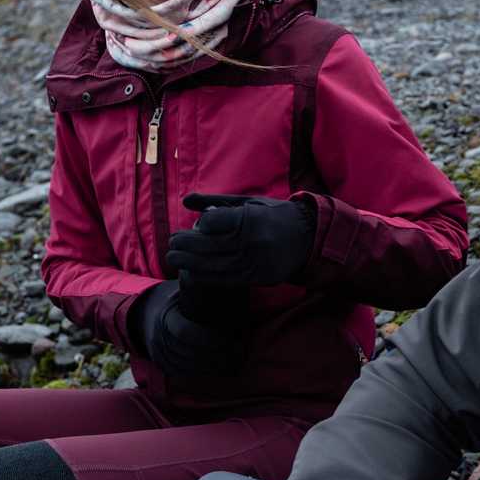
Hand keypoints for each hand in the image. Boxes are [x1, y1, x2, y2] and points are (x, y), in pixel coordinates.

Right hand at [128, 280, 244, 380]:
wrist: (143, 314)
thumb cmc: (170, 298)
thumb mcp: (180, 289)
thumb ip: (197, 289)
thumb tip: (225, 280)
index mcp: (165, 317)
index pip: (184, 332)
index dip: (206, 338)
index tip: (226, 337)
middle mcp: (159, 339)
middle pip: (191, 355)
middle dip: (219, 356)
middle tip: (240, 349)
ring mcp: (159, 355)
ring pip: (190, 369)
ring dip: (216, 367)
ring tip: (236, 358)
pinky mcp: (163, 366)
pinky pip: (185, 375)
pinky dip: (205, 375)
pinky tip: (222, 369)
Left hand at [167, 194, 316, 286]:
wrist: (306, 238)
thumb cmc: (274, 216)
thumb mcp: (248, 202)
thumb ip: (216, 202)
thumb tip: (186, 200)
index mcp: (250, 218)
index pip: (214, 222)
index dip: (202, 223)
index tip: (198, 224)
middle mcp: (251, 241)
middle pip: (208, 245)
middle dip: (186, 244)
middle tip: (173, 242)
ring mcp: (253, 262)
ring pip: (213, 264)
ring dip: (189, 262)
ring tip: (173, 258)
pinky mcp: (255, 277)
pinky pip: (224, 279)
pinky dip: (205, 275)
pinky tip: (192, 271)